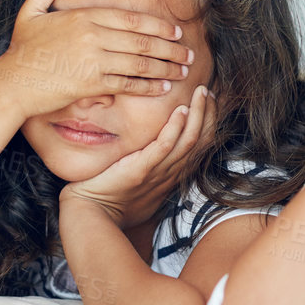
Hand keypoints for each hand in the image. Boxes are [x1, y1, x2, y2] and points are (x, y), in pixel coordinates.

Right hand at [0, 0, 192, 119]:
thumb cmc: (22, 50)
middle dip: (171, 48)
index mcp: (83, 16)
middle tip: (189, 53)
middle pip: (142, 40)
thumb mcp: (30, 11)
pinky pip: (128, 85)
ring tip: (183, 71)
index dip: (158, 25)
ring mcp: (93, 60)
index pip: (131, 18)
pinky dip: (149, 87)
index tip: (176, 31)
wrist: (11, 83)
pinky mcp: (92, 84)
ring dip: (166, 67)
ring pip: (140, 63)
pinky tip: (162, 88)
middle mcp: (92, 36)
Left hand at [61, 86, 217, 225]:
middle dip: (209, 113)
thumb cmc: (112, 196)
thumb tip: (152, 142)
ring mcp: (159, 172)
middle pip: (202, 140)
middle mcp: (172, 173)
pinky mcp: (142, 170)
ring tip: (200, 92)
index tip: (210, 101)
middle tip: (208, 90)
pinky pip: (164, 147)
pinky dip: (175, 128)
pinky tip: (180, 110)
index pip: (201, 145)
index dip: (209, 122)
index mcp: (173, 174)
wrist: (94, 214)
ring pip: (189, 140)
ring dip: (198, 114)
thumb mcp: (140, 179)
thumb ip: (150, 163)